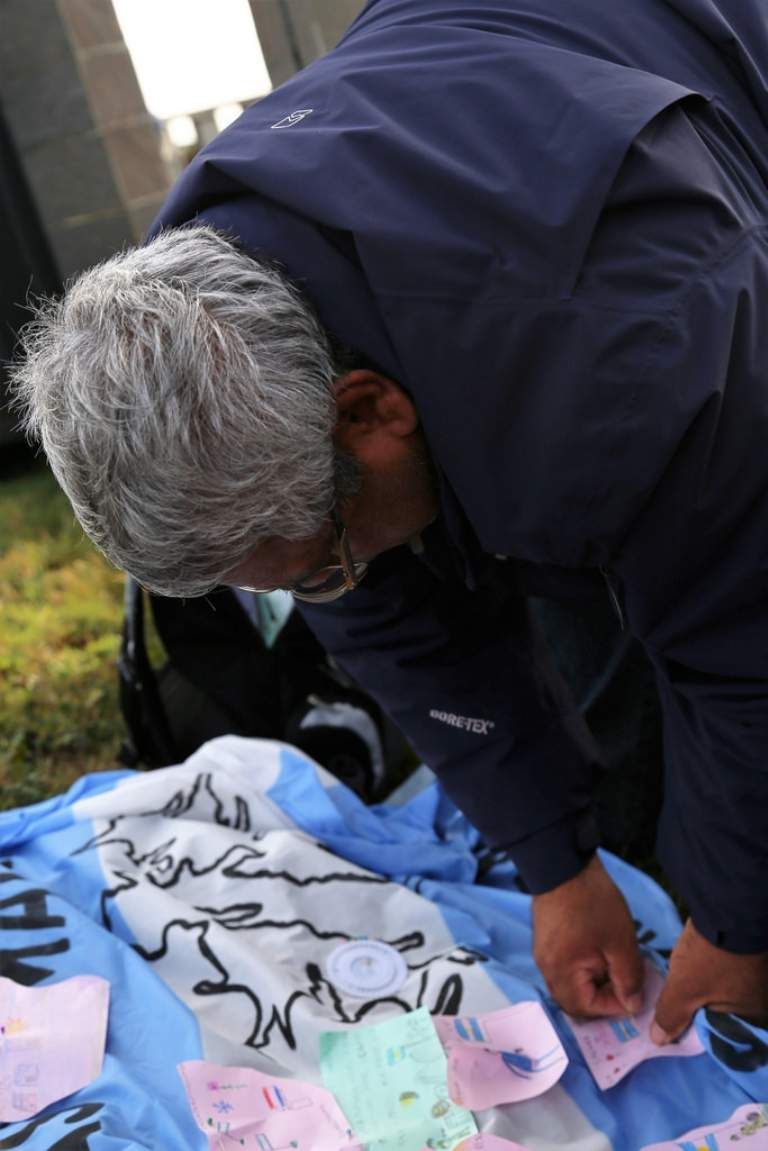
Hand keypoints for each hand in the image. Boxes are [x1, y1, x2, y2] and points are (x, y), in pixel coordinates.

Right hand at [532, 853, 643, 1016]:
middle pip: (574, 1000)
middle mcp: (546, 968)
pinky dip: (582, 967)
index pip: (586, 1008)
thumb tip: (632, 1005)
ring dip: (593, 981)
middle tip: (625, 981)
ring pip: (569, 982)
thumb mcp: (620, 941)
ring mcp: (542, 952)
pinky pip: (564, 966)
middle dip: (602, 996)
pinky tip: (598, 949)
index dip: (614, 1006)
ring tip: (614, 963)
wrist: (564, 861)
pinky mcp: (544, 938)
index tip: (635, 991)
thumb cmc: (593, 902)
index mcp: (561, 972)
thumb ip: (628, 978)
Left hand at [652, 919, 767, 1043]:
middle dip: (698, 1009)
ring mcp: (756, 973)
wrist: (729, 904)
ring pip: (722, 991)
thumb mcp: (685, 989)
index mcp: (754, 1016)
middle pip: (723, 1013)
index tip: (674, 1027)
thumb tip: (659, 1041)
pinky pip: (725, 972)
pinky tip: (693, 966)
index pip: (723, 1035)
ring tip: (680, 985)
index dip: (697, 1032)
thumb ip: (672, 1016)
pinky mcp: (747, 953)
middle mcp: (760, 998)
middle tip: (672, 1005)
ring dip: (702, 989)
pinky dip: (708, 972)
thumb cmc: (711, 957)